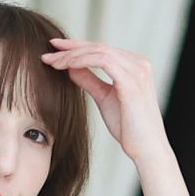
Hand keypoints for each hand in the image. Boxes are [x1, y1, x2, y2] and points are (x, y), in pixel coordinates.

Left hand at [40, 36, 168, 165]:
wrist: (147, 149)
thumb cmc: (129, 129)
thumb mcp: (104, 99)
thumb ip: (90, 81)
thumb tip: (71, 68)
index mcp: (134, 65)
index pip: (102, 50)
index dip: (77, 47)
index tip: (55, 50)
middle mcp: (137, 62)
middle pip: (98, 46)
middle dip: (71, 48)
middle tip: (47, 52)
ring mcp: (137, 69)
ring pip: (98, 51)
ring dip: (72, 55)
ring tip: (52, 61)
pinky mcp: (131, 80)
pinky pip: (102, 61)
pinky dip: (82, 61)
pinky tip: (66, 66)